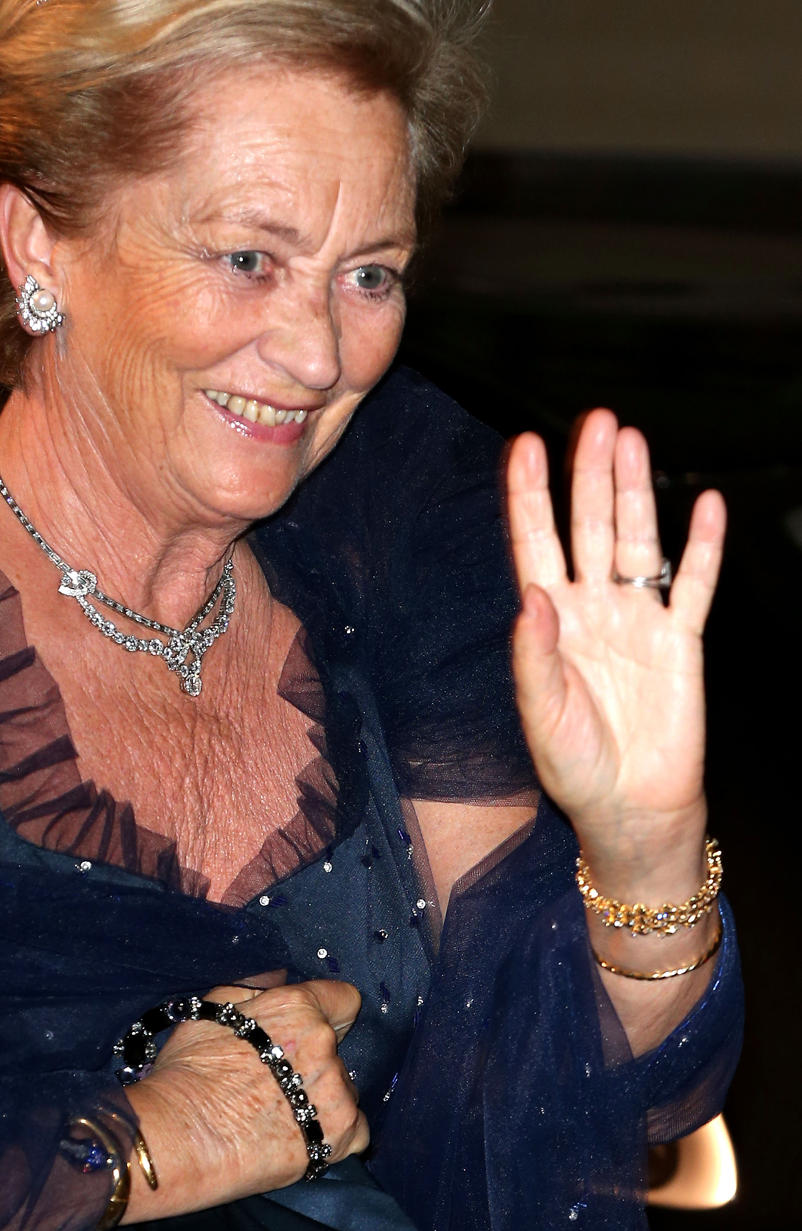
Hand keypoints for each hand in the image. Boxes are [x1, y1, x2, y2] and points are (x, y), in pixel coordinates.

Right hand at [123, 970, 368, 1221]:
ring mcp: (336, 1092)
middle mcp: (324, 1045)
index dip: (326, 1012)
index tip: (308, 1030)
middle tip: (275, 1081)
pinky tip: (301, 1137)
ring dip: (322, 1099)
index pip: (344, 999)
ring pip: (344, 1091)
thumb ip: (255, 989)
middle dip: (314, 1061)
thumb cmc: (188, 1071)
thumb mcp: (211, 1010)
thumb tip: (282, 977)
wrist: (180, 1137)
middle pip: (337, 1050)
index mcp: (298, 1008)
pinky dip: (334, 1136)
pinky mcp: (340, 1137)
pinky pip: (356, 1133)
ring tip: (281, 1115)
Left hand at [507, 410, 725, 901]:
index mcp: (549, 623)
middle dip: (590, 475)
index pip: (535, 544)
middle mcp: (592, 610)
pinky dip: (703, 548)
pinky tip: (705, 505)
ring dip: (636, 492)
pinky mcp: (682, 643)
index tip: (524, 446)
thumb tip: (532, 593)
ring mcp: (638, 621)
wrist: (629, 809)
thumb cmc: (574, 766)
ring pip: (638, 542)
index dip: (530, 496)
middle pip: (590, 527)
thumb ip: (534, 655)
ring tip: (631, 440)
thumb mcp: (541, 714)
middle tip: (594, 421)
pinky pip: (695, 586)